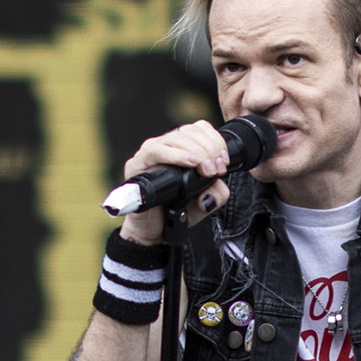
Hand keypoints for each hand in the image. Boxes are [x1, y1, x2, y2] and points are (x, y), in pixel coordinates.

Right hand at [120, 121, 233, 245]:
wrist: (154, 232)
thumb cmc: (177, 212)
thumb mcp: (205, 202)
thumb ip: (217, 192)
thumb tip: (217, 184)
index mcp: (181, 148)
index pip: (199, 129)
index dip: (215, 140)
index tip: (225, 161)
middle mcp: (164, 146)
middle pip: (189, 132)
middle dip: (209, 149)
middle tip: (217, 169)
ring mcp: (149, 154)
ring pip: (176, 138)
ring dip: (197, 152)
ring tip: (207, 169)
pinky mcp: (136, 165)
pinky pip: (156, 151)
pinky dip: (176, 155)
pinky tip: (191, 163)